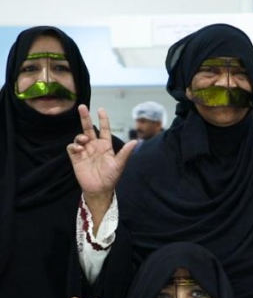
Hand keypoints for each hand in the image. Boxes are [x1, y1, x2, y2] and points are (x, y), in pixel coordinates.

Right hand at [67, 105, 136, 231]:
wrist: (100, 190)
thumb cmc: (111, 177)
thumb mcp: (119, 164)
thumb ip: (125, 153)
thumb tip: (135, 141)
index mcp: (105, 146)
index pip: (104, 129)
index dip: (103, 119)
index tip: (101, 109)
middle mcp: (94, 146)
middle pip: (88, 128)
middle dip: (85, 117)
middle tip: (82, 107)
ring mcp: (85, 151)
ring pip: (79, 136)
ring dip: (80, 135)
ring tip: (84, 140)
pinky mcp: (76, 158)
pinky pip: (72, 147)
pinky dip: (74, 145)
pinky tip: (79, 148)